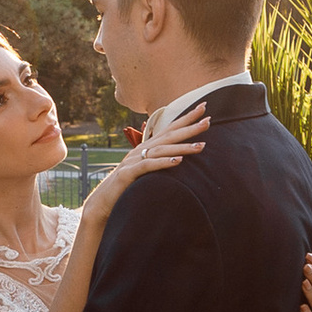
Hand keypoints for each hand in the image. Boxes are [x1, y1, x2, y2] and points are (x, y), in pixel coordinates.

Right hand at [81, 116, 206, 218]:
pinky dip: (163, 163)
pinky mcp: (128, 174)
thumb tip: (180, 159)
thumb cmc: (126, 188)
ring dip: (182, 147)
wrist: (102, 202)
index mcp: (146, 148)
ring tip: (201, 146)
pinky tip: (177, 161)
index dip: (186, 118)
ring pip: (161, 150)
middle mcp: (140, 150)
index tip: (204, 108)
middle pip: (168, 135)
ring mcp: (133, 161)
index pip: (169, 129)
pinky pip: (148, 166)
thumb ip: (159, 163)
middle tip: (209, 120)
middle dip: (189, 127)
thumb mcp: (145, 172)